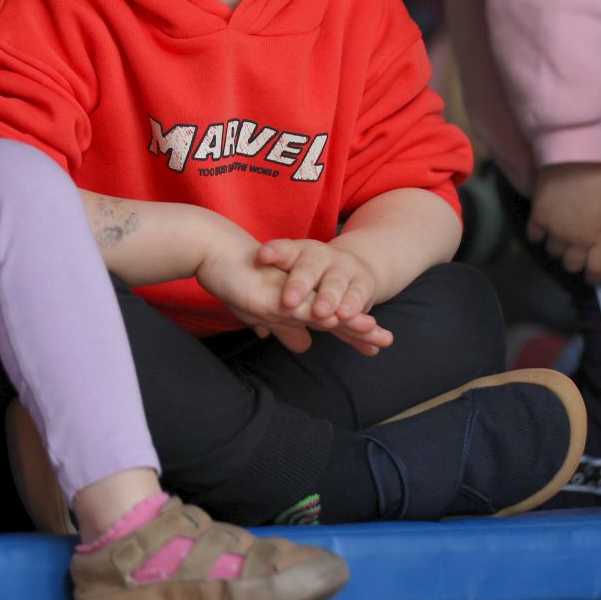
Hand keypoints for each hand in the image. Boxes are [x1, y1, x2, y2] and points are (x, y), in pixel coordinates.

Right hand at [197, 225, 392, 355]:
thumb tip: (306, 346)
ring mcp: (286, 293)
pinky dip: (314, 312)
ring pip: (322, 308)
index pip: (331, 322)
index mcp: (298, 302)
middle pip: (335, 314)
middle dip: (361, 328)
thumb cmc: (235, 280)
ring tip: (371, 330)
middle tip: (387, 341)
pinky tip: (331, 320)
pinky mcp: (270, 293)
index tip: (376, 348)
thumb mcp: (263, 313)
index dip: (353, 335)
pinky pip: (296, 304)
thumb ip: (286, 328)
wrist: (213, 251)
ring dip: (346, 320)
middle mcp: (298, 294)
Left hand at [260, 238, 380, 326]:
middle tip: (289, 302)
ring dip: (329, 299)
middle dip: (299, 284)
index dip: (274, 252)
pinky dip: (355, 308)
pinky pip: (358, 297)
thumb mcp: (292, 282)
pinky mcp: (363, 283)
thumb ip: (274, 300)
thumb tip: (260, 331)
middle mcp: (320, 257)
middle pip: (308, 268)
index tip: (262, 256)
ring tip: (323, 314)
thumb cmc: (310, 279)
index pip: (284, 251)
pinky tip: (353, 319)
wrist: (353, 267)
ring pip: (334, 284)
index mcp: (297, 253)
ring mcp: (343, 268)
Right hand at [528, 162, 600, 284]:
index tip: (591, 276)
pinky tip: (543, 223)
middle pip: (571, 265)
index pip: (596, 270)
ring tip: (558, 233)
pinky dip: (538, 232)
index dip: (594, 276)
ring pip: (552, 252)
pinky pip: (534, 236)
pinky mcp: (538, 219)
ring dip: (557, 245)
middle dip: (574, 260)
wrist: (576, 159)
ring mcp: (556, 231)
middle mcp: (577, 240)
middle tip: (574, 250)